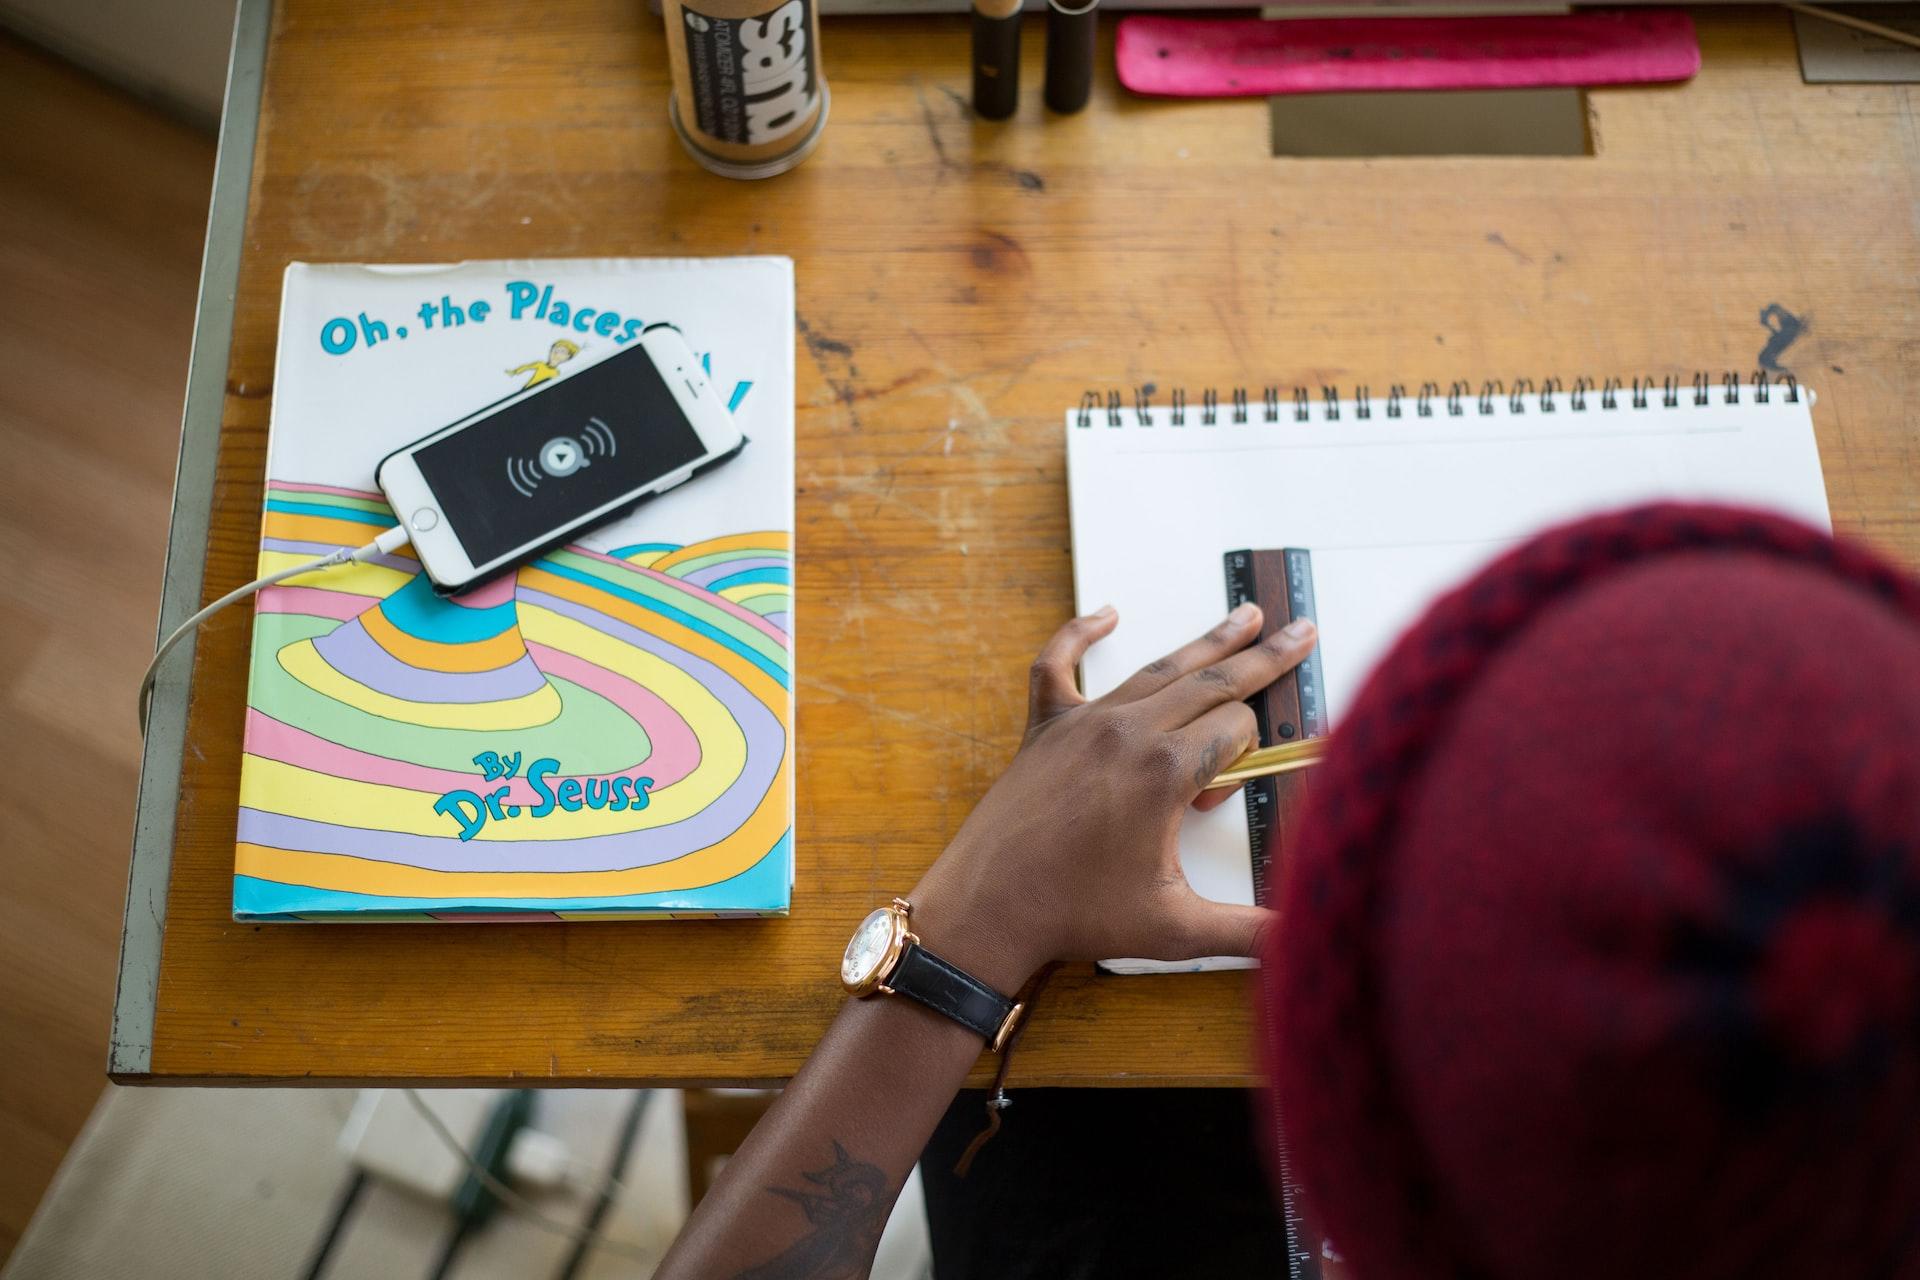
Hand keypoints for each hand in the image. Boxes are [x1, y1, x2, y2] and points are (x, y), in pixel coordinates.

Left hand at [908, 603, 1317, 990]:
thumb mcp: (1175, 929)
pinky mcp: (1045, 727)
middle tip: (1301, 630)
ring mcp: (1084, 723)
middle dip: (1263, 657)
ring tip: (1243, 615)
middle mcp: (1128, 733)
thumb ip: (1248, 932)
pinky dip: (1080, 633)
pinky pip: (1058, 664)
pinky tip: (1106, 613)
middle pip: (1212, 682)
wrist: (988, 908)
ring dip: (1205, 641)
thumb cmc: (1076, 915)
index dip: (1246, 760)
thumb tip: (1302, 940)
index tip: (1219, 797)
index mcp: (1164, 772)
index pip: (1236, 732)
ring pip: (1157, 669)